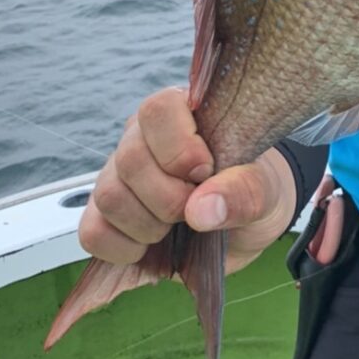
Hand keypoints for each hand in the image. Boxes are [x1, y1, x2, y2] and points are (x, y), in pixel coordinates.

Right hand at [79, 87, 296, 274]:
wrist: (247, 226)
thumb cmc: (255, 190)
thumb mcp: (266, 188)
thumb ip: (243, 191)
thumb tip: (200, 210)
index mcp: (182, 113)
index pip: (157, 110)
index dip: (180, 148)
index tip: (206, 173)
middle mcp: (141, 138)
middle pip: (130, 160)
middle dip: (169, 199)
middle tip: (196, 209)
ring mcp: (118, 176)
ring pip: (108, 196)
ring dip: (148, 225)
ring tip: (176, 228)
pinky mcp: (106, 216)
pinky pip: (92, 232)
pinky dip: (123, 248)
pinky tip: (151, 246)